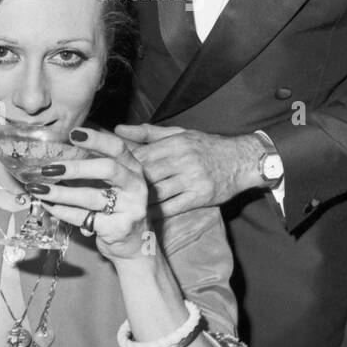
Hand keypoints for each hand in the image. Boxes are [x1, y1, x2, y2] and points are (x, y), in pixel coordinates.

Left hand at [26, 127, 148, 262]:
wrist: (135, 245)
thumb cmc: (117, 209)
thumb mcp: (113, 184)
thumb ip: (93, 169)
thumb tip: (57, 155)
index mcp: (133, 169)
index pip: (117, 147)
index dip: (96, 139)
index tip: (73, 134)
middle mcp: (135, 185)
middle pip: (107, 169)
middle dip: (75, 168)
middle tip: (49, 169)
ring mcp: (131, 208)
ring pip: (91, 197)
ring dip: (61, 193)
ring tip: (38, 189)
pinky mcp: (119, 228)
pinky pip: (85, 217)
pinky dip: (63, 211)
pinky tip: (49, 206)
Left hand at [114, 123, 261, 216]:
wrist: (242, 160)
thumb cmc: (207, 146)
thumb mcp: (180, 134)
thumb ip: (147, 133)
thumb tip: (118, 129)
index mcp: (175, 143)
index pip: (141, 154)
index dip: (121, 164)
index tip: (104, 171)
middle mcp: (182, 159)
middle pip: (146, 174)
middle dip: (125, 184)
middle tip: (104, 193)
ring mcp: (192, 179)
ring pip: (157, 192)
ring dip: (138, 200)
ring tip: (118, 207)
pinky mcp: (200, 196)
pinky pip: (172, 207)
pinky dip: (156, 213)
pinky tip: (141, 216)